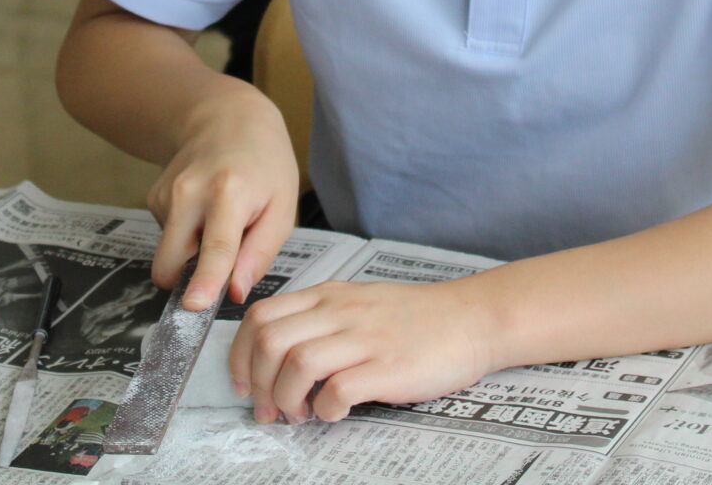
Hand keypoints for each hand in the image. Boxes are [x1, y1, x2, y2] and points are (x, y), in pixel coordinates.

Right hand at [148, 86, 298, 310]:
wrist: (227, 118)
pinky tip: (205, 209)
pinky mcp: (153, 197)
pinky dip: (186, 234)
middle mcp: (190, 192)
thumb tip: (235, 292)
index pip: (217, 246)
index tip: (194, 306)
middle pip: (171, 260)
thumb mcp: (282, 207)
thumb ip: (260, 253)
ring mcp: (166, 193)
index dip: (205, 280)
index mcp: (230, 192)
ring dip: (193, 251)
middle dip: (186, 280)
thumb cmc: (264, 164)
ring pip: (170, 252)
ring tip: (220, 220)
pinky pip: (168, 237)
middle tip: (221, 265)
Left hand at [229, 278, 500, 424]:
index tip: (243, 384)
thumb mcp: (358, 302)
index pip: (261, 317)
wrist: (472, 318)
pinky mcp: (388, 367)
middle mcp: (341, 312)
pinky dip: (325, 410)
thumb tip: (276, 357)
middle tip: (268, 410)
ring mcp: (365, 338)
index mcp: (329, 296)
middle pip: (270, 341)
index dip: (239, 356)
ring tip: (299, 415)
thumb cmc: (415, 318)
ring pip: (296, 364)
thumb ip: (319, 320)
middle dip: (257, 383)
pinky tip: (335, 413)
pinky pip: (337, 391)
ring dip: (286, 400)